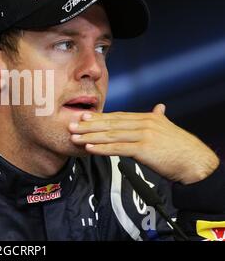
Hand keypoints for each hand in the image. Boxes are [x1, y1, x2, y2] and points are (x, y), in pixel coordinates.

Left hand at [68, 104, 218, 183]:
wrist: (196, 161)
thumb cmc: (181, 147)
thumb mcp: (168, 128)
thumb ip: (160, 118)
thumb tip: (160, 107)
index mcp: (146, 118)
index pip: (117, 116)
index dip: (99, 117)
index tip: (83, 117)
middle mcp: (143, 123)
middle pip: (110, 124)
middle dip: (89, 126)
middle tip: (71, 126)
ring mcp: (143, 134)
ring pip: (111, 135)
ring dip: (90, 137)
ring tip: (75, 138)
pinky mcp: (144, 148)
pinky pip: (118, 148)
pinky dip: (102, 148)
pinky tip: (90, 148)